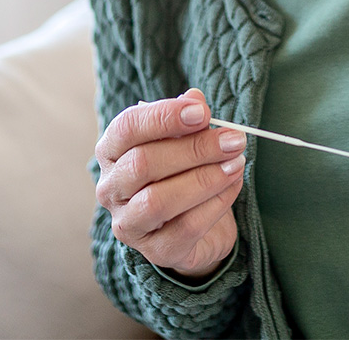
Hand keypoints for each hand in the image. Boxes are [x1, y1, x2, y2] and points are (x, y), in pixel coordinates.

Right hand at [95, 89, 245, 278]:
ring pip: (159, 200)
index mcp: (112, 152)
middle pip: (143, 163)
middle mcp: (111, 188)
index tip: (202, 112)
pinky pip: (186, 228)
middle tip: (234, 140)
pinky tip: (233, 186)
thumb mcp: (186, 140)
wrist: (196, 227)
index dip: (164, 117)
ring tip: (237, 163)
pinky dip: (215, 204)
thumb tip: (195, 99)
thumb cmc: (183, 173)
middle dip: (194, 149)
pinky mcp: (156, 251)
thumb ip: (188, 120)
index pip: (127, 128)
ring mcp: (129, 224)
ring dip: (205, 178)